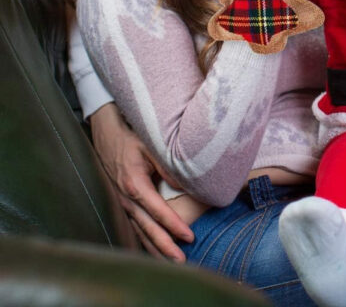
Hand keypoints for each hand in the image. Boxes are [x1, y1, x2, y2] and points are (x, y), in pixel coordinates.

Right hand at [90, 103, 193, 261]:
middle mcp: (125, 197)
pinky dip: (143, 239)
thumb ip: (168, 167)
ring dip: (154, 248)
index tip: (189, 237)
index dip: (174, 225)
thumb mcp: (151, 147)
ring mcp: (121, 201)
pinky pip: (132, 225)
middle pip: (147, 228)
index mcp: (134, 184)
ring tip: (169, 262)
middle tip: (181, 260)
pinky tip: (152, 250)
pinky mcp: (120, 201)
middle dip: (164, 246)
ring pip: (138, 231)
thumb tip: (184, 187)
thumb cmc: (131, 138)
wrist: (107, 133)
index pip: (158, 211)